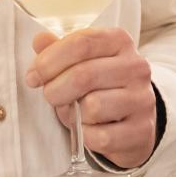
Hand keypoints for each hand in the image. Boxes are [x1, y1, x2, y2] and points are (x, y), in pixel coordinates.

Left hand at [25, 28, 156, 169]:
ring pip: (93, 107)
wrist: (133, 120)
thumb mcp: (82, 63)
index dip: (49, 61)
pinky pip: (101, 136)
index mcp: (119, 42)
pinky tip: (89, 129)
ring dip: (73, 114)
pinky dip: (86, 136)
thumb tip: (40, 39)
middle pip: (83, 75)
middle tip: (49, 96)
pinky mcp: (142, 129)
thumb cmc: (100, 86)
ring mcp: (142, 99)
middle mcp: (136, 67)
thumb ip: (60, 50)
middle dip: (55, 90)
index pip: (81, 43)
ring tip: (76, 112)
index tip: (33, 76)